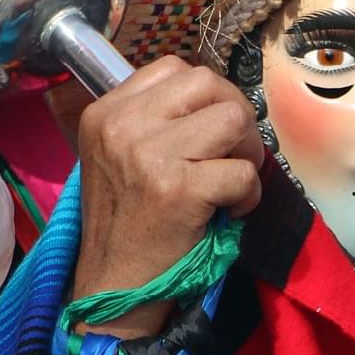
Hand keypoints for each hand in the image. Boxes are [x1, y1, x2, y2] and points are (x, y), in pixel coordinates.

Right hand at [72, 56, 263, 337]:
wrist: (113, 287)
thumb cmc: (125, 223)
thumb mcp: (117, 156)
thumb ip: (153, 120)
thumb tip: (217, 100)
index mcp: (105, 112)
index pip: (173, 67)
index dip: (206, 96)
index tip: (210, 131)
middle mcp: (122, 125)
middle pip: (207, 82)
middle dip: (234, 113)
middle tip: (233, 152)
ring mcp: (149, 154)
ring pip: (233, 118)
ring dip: (247, 150)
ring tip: (232, 180)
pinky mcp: (178, 189)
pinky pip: (243, 170)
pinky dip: (249, 193)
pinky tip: (232, 210)